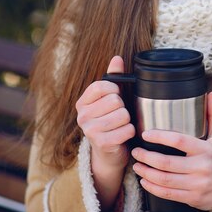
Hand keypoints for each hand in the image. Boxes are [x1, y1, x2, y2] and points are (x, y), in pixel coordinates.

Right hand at [76, 55, 134, 210]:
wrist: (108, 153)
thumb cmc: (110, 122)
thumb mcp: (110, 99)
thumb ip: (113, 78)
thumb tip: (117, 58)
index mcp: (82, 102)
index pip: (103, 85)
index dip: (115, 90)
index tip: (115, 98)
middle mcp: (82, 115)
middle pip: (115, 100)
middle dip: (123, 108)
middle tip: (117, 117)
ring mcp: (89, 130)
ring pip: (122, 115)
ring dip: (127, 121)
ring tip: (120, 126)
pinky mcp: (101, 143)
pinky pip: (127, 129)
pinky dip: (130, 133)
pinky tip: (122, 136)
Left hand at [131, 91, 211, 211]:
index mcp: (207, 150)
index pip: (179, 141)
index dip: (160, 137)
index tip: (145, 134)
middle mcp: (202, 167)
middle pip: (167, 163)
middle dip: (147, 157)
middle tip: (136, 152)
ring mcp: (197, 184)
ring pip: (165, 180)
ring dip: (146, 173)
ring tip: (136, 166)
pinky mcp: (192, 198)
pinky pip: (168, 194)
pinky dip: (153, 187)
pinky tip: (144, 180)